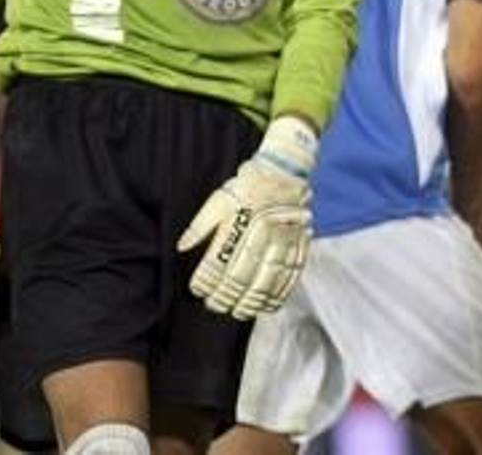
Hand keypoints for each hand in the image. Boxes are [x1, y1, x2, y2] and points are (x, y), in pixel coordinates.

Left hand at [177, 115, 316, 319]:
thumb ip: (200, 225)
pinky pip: (292, 273)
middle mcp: (261, 233)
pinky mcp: (299, 242)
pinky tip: (269, 305)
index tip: (198, 291)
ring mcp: (283, 239)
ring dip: (252, 300)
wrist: (285, 170)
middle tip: (215, 306)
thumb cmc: (247, 185)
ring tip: (240, 312)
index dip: (206, 282)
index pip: (218, 262)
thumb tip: (182, 247)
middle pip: (241, 276)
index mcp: (238, 222)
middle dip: (226, 296)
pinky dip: (280, 293)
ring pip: (267, 279)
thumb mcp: (218, 199)